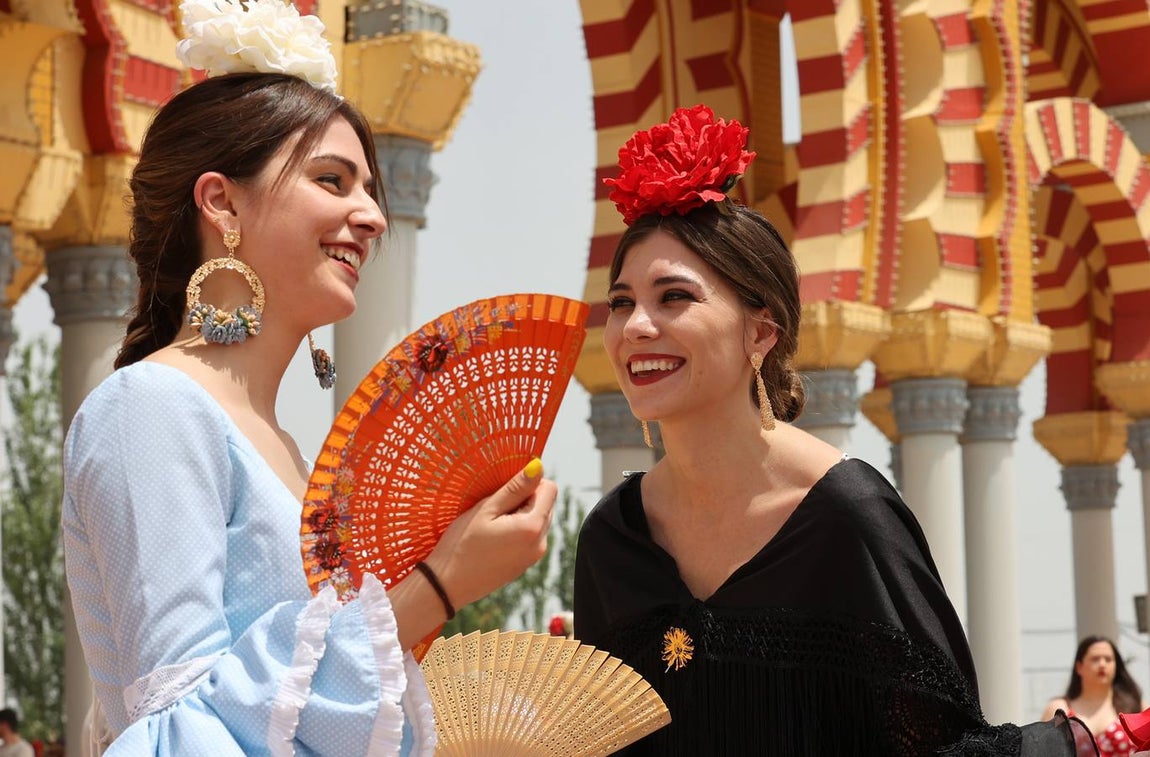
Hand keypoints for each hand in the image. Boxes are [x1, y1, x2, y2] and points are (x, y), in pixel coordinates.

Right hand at [423, 458, 556, 608]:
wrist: (447, 586)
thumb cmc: (461, 544)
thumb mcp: (486, 510)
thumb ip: (515, 488)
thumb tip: (538, 467)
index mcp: (533, 527)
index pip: (550, 489)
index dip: (529, 484)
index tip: (505, 492)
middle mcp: (541, 543)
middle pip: (546, 504)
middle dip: (525, 500)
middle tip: (495, 509)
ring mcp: (534, 556)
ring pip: (539, 520)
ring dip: (521, 515)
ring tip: (492, 525)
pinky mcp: (526, 564)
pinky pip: (530, 536)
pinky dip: (517, 530)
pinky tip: (493, 538)